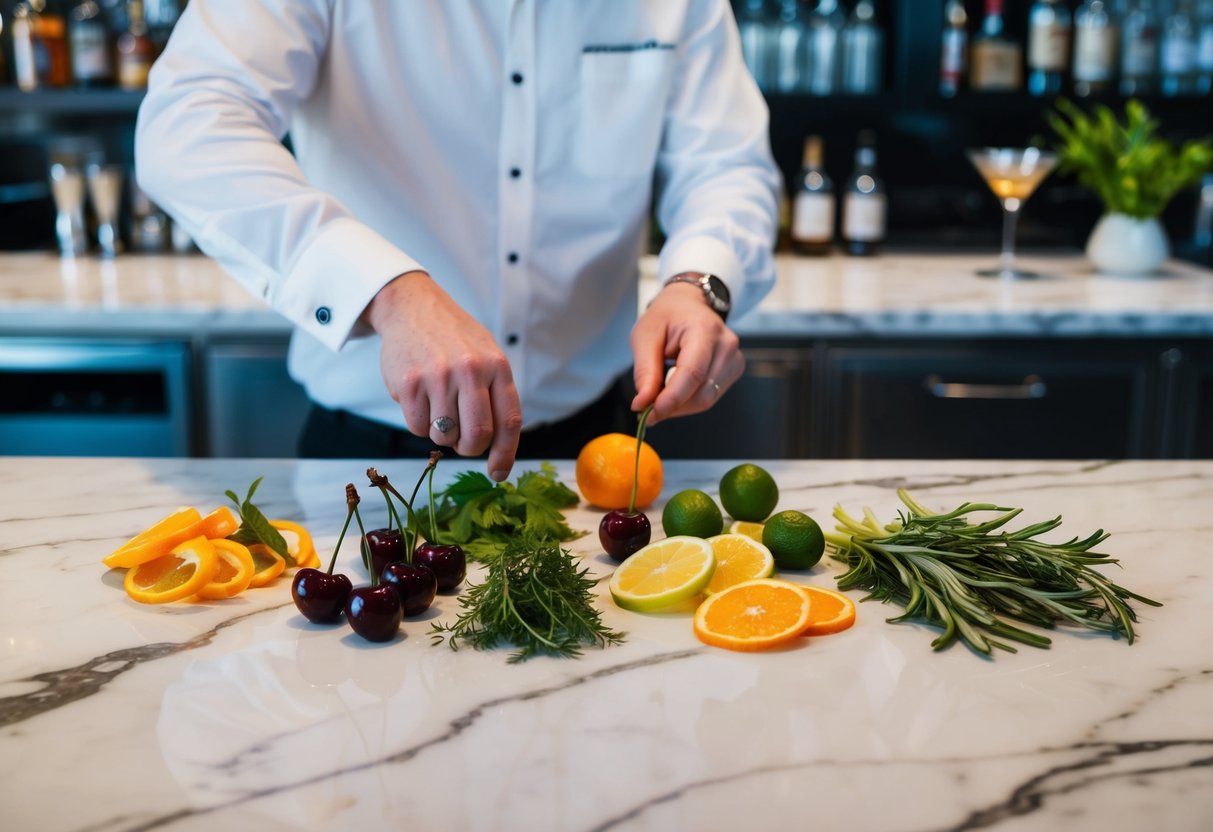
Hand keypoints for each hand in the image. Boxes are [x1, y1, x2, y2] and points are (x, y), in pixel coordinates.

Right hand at [366, 271, 521, 480]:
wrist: (412, 307)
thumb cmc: (454, 339)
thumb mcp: (487, 355)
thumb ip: (496, 395)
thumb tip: (496, 447)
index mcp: (497, 366)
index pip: (508, 422)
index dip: (505, 455)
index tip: (498, 474)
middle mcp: (470, 370)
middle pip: (477, 436)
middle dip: (469, 449)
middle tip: (462, 443)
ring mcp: (438, 376)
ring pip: (444, 436)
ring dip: (442, 434)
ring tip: (439, 407)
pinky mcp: (408, 383)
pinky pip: (417, 426)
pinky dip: (419, 422)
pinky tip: (421, 398)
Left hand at [630, 280, 743, 424]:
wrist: (689, 303)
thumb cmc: (666, 316)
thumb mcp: (645, 336)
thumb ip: (645, 371)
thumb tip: (643, 404)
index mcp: (705, 330)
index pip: (692, 374)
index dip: (671, 399)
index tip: (648, 414)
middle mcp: (726, 345)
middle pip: (701, 393)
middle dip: (672, 407)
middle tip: (646, 409)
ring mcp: (734, 359)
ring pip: (706, 399)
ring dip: (679, 406)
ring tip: (659, 394)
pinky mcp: (734, 370)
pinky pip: (710, 396)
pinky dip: (688, 400)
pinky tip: (676, 388)